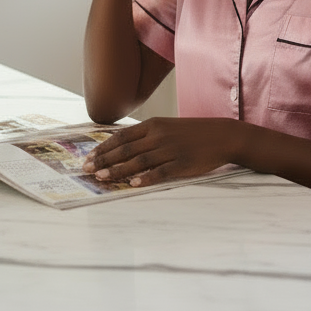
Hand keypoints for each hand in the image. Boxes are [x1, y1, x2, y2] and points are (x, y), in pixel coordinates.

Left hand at [82, 117, 243, 185]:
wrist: (222, 136)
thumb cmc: (192, 133)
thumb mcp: (167, 127)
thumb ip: (146, 136)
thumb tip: (122, 148)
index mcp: (153, 125)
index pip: (121, 137)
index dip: (103, 148)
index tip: (89, 158)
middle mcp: (159, 136)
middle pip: (125, 149)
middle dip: (104, 161)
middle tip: (87, 170)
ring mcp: (170, 150)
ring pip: (138, 161)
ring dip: (118, 170)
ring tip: (102, 179)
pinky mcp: (182, 164)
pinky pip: (160, 172)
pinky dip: (145, 178)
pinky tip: (132, 185)